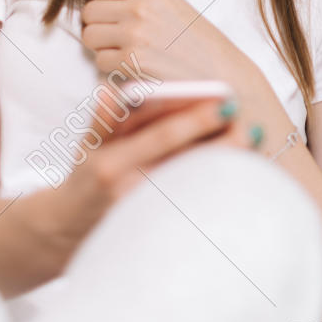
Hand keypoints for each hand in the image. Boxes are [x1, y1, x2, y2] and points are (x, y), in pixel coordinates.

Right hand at [33, 87, 237, 260]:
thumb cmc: (85, 179)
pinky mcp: (157, 229)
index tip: (225, 103)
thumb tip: (110, 91)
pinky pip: (193, 206)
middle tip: (252, 127)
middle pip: (187, 165)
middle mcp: (130, 191)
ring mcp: (145, 213)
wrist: (69, 230)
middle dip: (223, 146)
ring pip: (195, 187)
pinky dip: (216, 188)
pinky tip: (236, 171)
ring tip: (250, 144)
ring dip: (225, 166)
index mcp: (111, 164)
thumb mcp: (88, 147)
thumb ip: (104, 121)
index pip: (161, 137)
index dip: (196, 119)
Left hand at [78, 0, 293, 154]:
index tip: (114, 14)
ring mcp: (135, 34)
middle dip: (99, 27)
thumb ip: (143, 1)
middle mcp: (141, 8)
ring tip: (124, 55)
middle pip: (90, 11)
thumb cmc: (201, 47)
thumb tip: (106, 5)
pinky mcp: (132, 61)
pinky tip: (132, 70)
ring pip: (90, 36)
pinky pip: (100, 61)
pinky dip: (111, 69)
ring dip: (102, 48)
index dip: (103, 0)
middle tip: (116, 40)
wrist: (224, 75)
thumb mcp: (176, 8)